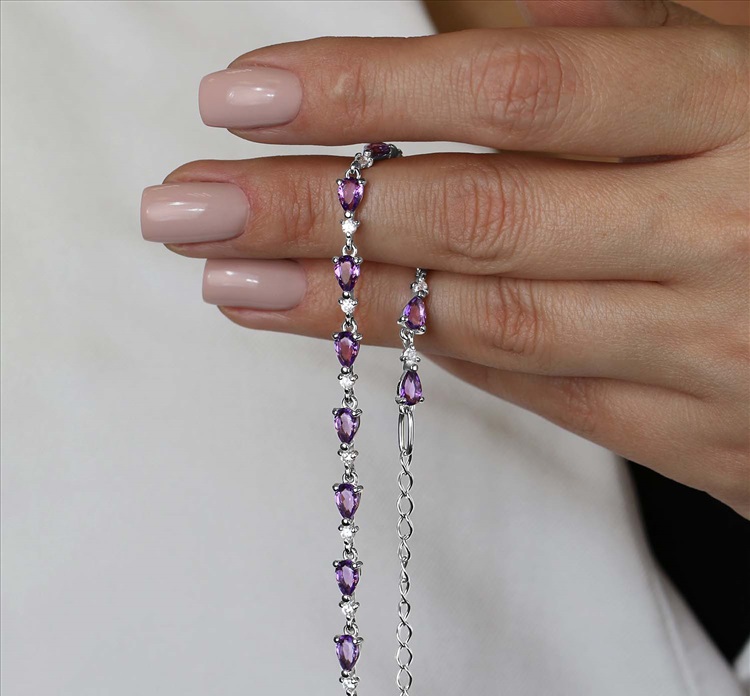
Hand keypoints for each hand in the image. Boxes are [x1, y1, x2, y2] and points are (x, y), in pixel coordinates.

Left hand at [141, 0, 749, 514]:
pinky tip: (352, 329)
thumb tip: (472, 16)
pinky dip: (443, 357)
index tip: (243, 94)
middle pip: (483, 216)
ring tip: (226, 283)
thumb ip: (637, 35)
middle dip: (319, 212)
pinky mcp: (706, 438)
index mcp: (746, 109)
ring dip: (349, 304)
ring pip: (497, 324)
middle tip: (184, 206)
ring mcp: (712, 351)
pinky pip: (548, 393)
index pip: (524, 91)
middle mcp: (724, 233)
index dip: (375, 92)